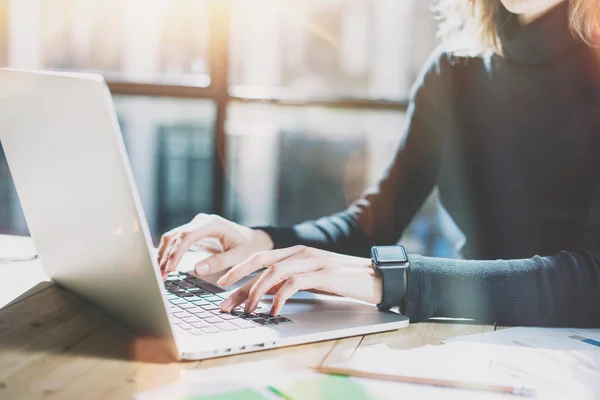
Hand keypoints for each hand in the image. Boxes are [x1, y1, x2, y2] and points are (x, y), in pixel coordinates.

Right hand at [157, 214, 273, 279]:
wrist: (253, 239)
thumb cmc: (248, 247)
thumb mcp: (238, 256)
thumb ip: (219, 262)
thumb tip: (196, 269)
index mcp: (213, 224)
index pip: (187, 236)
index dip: (176, 252)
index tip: (170, 268)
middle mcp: (201, 221)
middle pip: (176, 236)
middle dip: (166, 256)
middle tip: (161, 276)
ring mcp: (196, 225)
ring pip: (172, 237)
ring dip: (163, 255)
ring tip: (161, 275)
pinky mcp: (193, 232)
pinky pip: (176, 241)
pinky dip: (168, 253)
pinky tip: (162, 266)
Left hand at [217, 246, 382, 315]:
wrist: (376, 277)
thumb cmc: (344, 280)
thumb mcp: (313, 277)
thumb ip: (290, 280)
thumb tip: (265, 295)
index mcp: (296, 251)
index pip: (260, 258)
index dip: (238, 271)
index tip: (222, 286)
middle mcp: (301, 253)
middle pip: (260, 263)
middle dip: (238, 282)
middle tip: (224, 301)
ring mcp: (312, 261)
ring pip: (273, 273)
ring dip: (256, 293)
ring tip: (247, 311)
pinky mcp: (323, 274)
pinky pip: (293, 284)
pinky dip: (279, 298)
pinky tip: (273, 310)